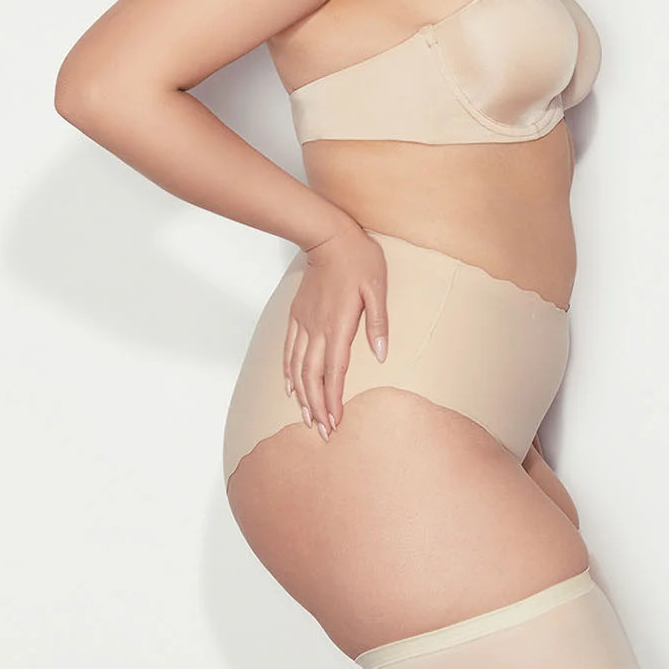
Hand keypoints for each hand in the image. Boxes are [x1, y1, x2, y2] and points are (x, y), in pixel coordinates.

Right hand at [283, 223, 388, 441]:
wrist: (328, 236)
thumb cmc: (359, 259)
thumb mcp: (378, 288)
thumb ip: (379, 323)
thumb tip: (380, 355)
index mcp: (339, 325)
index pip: (334, 372)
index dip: (333, 400)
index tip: (335, 422)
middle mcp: (317, 329)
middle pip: (312, 377)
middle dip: (316, 407)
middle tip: (322, 432)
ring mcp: (304, 323)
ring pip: (297, 368)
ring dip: (302, 397)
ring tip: (306, 420)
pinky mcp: (297, 316)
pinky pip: (289, 351)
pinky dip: (288, 373)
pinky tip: (290, 388)